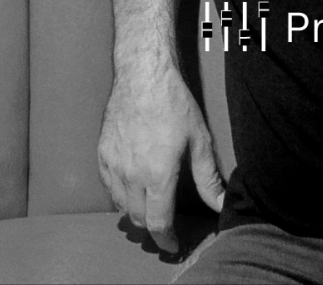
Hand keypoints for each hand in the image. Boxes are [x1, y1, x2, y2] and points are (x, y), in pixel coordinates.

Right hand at [98, 62, 224, 252]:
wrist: (143, 77)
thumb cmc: (174, 104)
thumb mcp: (200, 140)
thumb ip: (208, 177)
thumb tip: (220, 204)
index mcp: (157, 176)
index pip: (157, 223)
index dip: (166, 239)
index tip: (172, 245)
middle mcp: (131, 176)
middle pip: (138, 218)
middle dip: (152, 226)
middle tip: (165, 223)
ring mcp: (113, 166)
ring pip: (121, 205)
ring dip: (135, 212)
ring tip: (151, 206)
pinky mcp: (102, 155)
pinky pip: (109, 187)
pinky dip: (120, 195)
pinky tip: (133, 186)